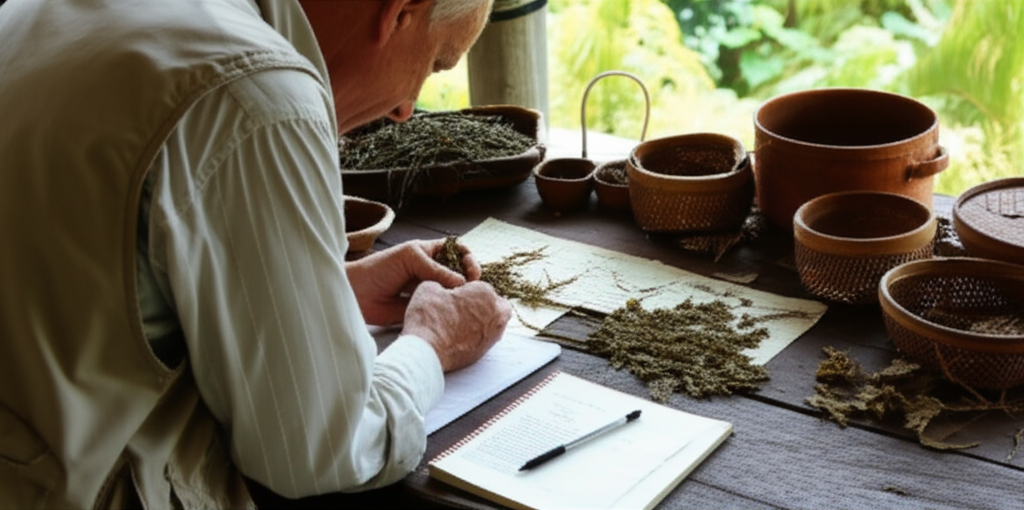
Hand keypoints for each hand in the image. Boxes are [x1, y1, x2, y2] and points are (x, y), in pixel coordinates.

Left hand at [346, 239, 481, 325]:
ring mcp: (430, 290)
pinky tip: (454, 315)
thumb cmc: (379, 268)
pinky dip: (450, 312)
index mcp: (431, 253)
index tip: (472, 272)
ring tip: (467, 303)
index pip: (459, 252)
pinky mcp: (424, 308)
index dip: (469, 259)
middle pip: (460, 274)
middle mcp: (433, 271)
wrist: (357, 293)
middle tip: (473, 290)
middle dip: (470, 280)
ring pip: (453, 293)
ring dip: (462, 297)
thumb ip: (435, 269)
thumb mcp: (410, 258)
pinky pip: (442, 310)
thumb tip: (462, 282)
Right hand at [401, 280, 511, 371]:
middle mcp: (496, 313)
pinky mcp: (485, 351)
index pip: (478, 286)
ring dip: (482, 319)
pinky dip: (476, 335)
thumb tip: (444, 289)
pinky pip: (485, 338)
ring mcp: (494, 334)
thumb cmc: (429, 318)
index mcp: (485, 292)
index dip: (463, 290)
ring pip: (493, 321)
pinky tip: (459, 336)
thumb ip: (442, 284)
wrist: (427, 351)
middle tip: (461, 307)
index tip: (452, 296)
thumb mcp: (429, 288)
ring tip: (459, 322)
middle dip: (481, 303)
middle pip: (493, 303)